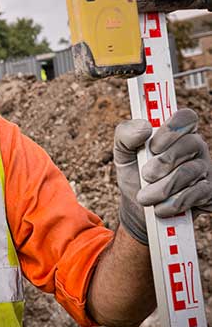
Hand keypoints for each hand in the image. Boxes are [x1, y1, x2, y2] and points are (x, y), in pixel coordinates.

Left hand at [114, 109, 211, 244]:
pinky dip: (173, 203)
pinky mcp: (209, 193)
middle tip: (145, 175)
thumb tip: (144, 127)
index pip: (186, 117)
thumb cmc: (134, 174)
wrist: (138, 209)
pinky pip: (197, 194)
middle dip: (162, 163)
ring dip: (162, 188)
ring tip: (144, 197)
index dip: (172, 129)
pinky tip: (160, 208)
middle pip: (190, 144)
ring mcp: (204, 169)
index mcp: (175, 132)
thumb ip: (126, 134)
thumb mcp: (122, 153)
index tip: (153, 146)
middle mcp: (195, 147)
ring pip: (190, 172)